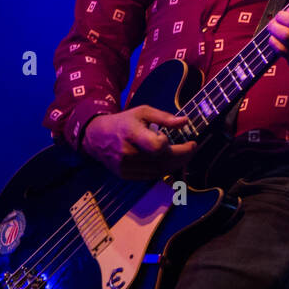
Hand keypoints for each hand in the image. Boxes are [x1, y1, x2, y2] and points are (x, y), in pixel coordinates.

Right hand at [82, 107, 197, 179]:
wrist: (96, 136)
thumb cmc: (123, 122)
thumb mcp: (142, 112)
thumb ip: (164, 117)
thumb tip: (184, 121)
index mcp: (131, 134)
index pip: (157, 146)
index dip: (172, 145)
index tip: (184, 140)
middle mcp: (127, 153)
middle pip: (162, 161)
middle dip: (183, 156)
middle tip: (193, 148)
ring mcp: (125, 166)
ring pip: (158, 171)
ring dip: (176, 164)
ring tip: (185, 155)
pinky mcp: (124, 174)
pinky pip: (150, 176)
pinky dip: (164, 170)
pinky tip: (171, 162)